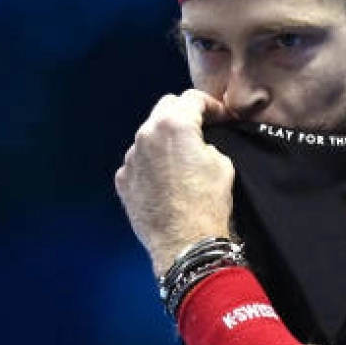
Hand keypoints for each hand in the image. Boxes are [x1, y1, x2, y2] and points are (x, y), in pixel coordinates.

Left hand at [115, 89, 235, 276]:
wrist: (185, 245)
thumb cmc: (208, 203)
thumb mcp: (222, 163)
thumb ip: (207, 142)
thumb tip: (198, 144)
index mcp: (173, 125)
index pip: (192, 99)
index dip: (212, 105)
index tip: (222, 118)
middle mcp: (146, 135)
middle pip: (165, 108)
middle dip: (184, 114)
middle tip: (201, 129)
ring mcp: (130, 158)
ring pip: (148, 136)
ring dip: (164, 140)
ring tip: (180, 158)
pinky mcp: (123, 180)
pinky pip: (138, 161)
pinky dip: (151, 163)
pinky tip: (164, 180)